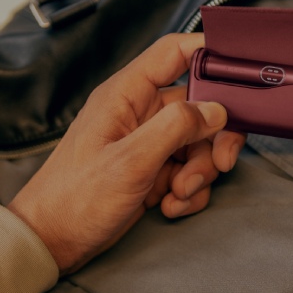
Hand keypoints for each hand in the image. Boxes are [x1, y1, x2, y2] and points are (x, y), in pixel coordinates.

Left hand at [8, 33, 244, 274]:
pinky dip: (188, 190)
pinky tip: (169, 205)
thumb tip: (214, 109)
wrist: (52, 241)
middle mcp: (138, 112)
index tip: (240, 72)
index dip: (208, 52)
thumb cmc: (75, 198)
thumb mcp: (129, 161)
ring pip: (197, 143)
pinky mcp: (150, 170)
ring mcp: (146, 142)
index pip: (173, 52)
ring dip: (199, 172)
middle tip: (220, 163)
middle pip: (198, 106)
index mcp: (126, 95)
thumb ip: (175, 128)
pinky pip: (187, 170)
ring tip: (178, 193)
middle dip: (214, 138)